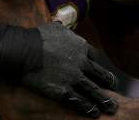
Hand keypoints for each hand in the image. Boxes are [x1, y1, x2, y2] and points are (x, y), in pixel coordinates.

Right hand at [0, 20, 117, 117]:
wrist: (24, 50)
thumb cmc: (36, 37)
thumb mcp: (54, 27)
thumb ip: (63, 29)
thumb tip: (62, 26)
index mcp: (79, 46)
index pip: (95, 56)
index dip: (100, 64)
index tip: (102, 69)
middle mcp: (80, 62)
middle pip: (99, 74)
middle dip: (109, 82)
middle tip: (114, 87)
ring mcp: (73, 77)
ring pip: (93, 90)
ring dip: (104, 100)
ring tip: (111, 107)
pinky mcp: (64, 91)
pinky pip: (79, 101)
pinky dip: (88, 107)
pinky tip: (94, 112)